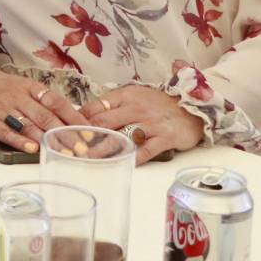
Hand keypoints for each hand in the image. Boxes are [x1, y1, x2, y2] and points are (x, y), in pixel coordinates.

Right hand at [0, 60, 86, 154]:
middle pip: (45, 117)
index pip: (56, 102)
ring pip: (28, 126)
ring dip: (47, 140)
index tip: (89, 131)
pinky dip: (20, 141)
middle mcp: (17, 98)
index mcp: (29, 88)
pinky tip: (33, 148)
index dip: (73, 117)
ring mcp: (2, 110)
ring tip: (63, 153)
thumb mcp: (24, 86)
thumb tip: (71, 117)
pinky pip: (6, 132)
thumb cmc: (0, 86)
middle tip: (81, 149)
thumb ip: (44, 100)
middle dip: (65, 134)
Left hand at [81, 85, 203, 164]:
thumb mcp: (135, 97)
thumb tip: (84, 115)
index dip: (78, 120)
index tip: (66, 132)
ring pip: (121, 137)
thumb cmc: (159, 104)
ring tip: (87, 160)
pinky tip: (120, 164)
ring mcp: (151, 123)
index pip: (95, 107)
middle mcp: (136, 108)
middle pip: (104, 122)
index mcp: (126, 96)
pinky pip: (145, 150)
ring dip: (102, 150)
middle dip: (85, 137)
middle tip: (70, 149)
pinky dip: (132, 158)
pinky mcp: (166, 137)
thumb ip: (113, 105)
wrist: (195, 107)